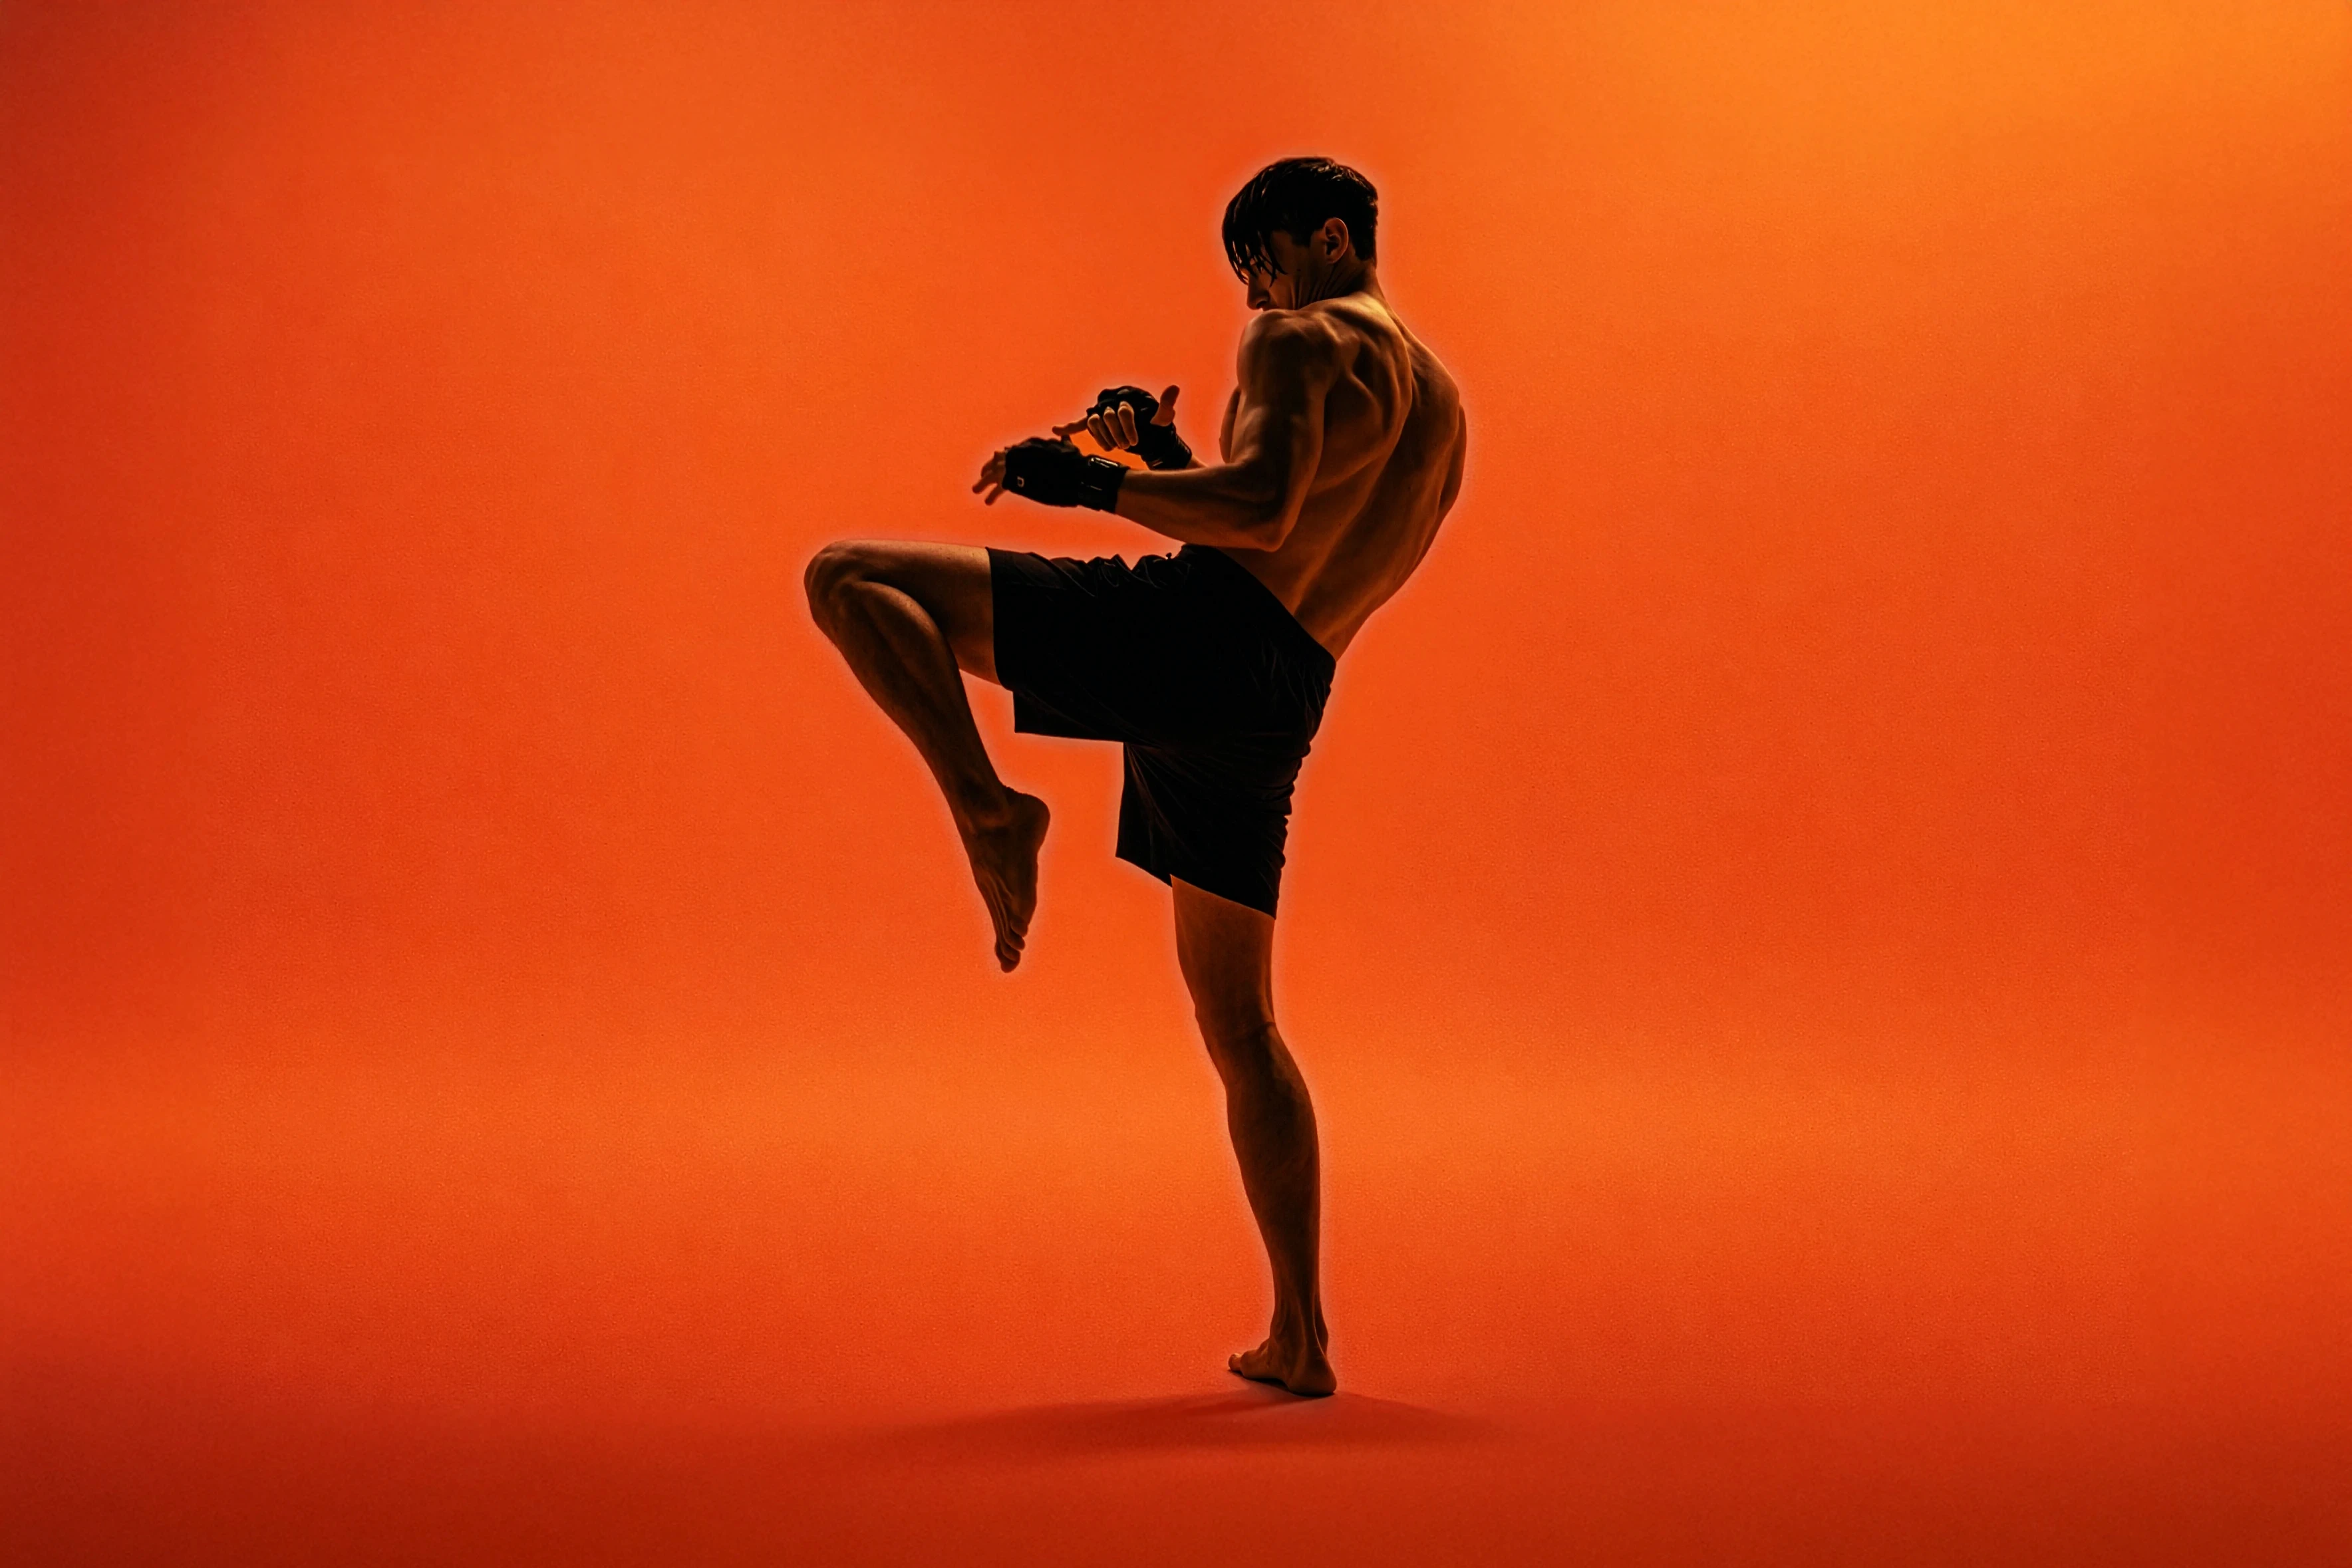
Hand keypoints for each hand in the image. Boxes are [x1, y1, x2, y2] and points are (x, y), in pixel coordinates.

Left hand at [972, 437, 1123, 510]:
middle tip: (982, 475)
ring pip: (993, 473)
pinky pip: (999, 487)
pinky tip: (988, 501)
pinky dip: (993, 494)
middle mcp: (1017, 452)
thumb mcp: (1065, 447)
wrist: (1065, 469)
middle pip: (998, 459)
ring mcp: (1012, 464)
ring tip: (976, 491)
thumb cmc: (1069, 460)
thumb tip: (1064, 435)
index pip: (1011, 450)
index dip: (1005, 457)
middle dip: (989, 468)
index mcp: (1028, 445)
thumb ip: (1062, 441)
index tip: (998, 460)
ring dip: (983, 482)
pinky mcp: (1012, 478)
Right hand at [1052, 384, 1186, 466]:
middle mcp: (1112, 405)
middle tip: (1126, 446)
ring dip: (1103, 438)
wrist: (1149, 437)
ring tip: (1114, 447)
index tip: (1133, 441)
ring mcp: (1103, 415)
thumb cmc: (1155, 426)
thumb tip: (1174, 388)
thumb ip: (1165, 406)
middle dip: (1117, 434)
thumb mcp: (1163, 418)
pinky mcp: (1097, 426)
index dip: (1127, 427)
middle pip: (1107, 418)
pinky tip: (1057, 430)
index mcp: (1127, 400)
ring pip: (1094, 424)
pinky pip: (1080, 425)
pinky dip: (1069, 428)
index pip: (1122, 411)